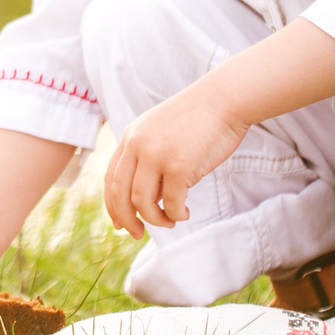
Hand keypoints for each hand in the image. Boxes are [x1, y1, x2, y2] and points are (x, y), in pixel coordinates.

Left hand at [104, 84, 249, 239]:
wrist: (223, 99)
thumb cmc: (198, 119)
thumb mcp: (160, 132)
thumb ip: (148, 158)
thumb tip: (147, 198)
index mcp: (131, 136)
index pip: (111, 177)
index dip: (112, 205)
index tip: (120, 224)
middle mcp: (138, 145)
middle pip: (121, 193)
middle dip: (128, 219)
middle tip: (138, 235)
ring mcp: (157, 155)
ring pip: (142, 202)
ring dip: (155, 219)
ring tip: (170, 221)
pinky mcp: (179, 167)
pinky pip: (172, 204)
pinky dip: (176, 215)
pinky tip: (185, 213)